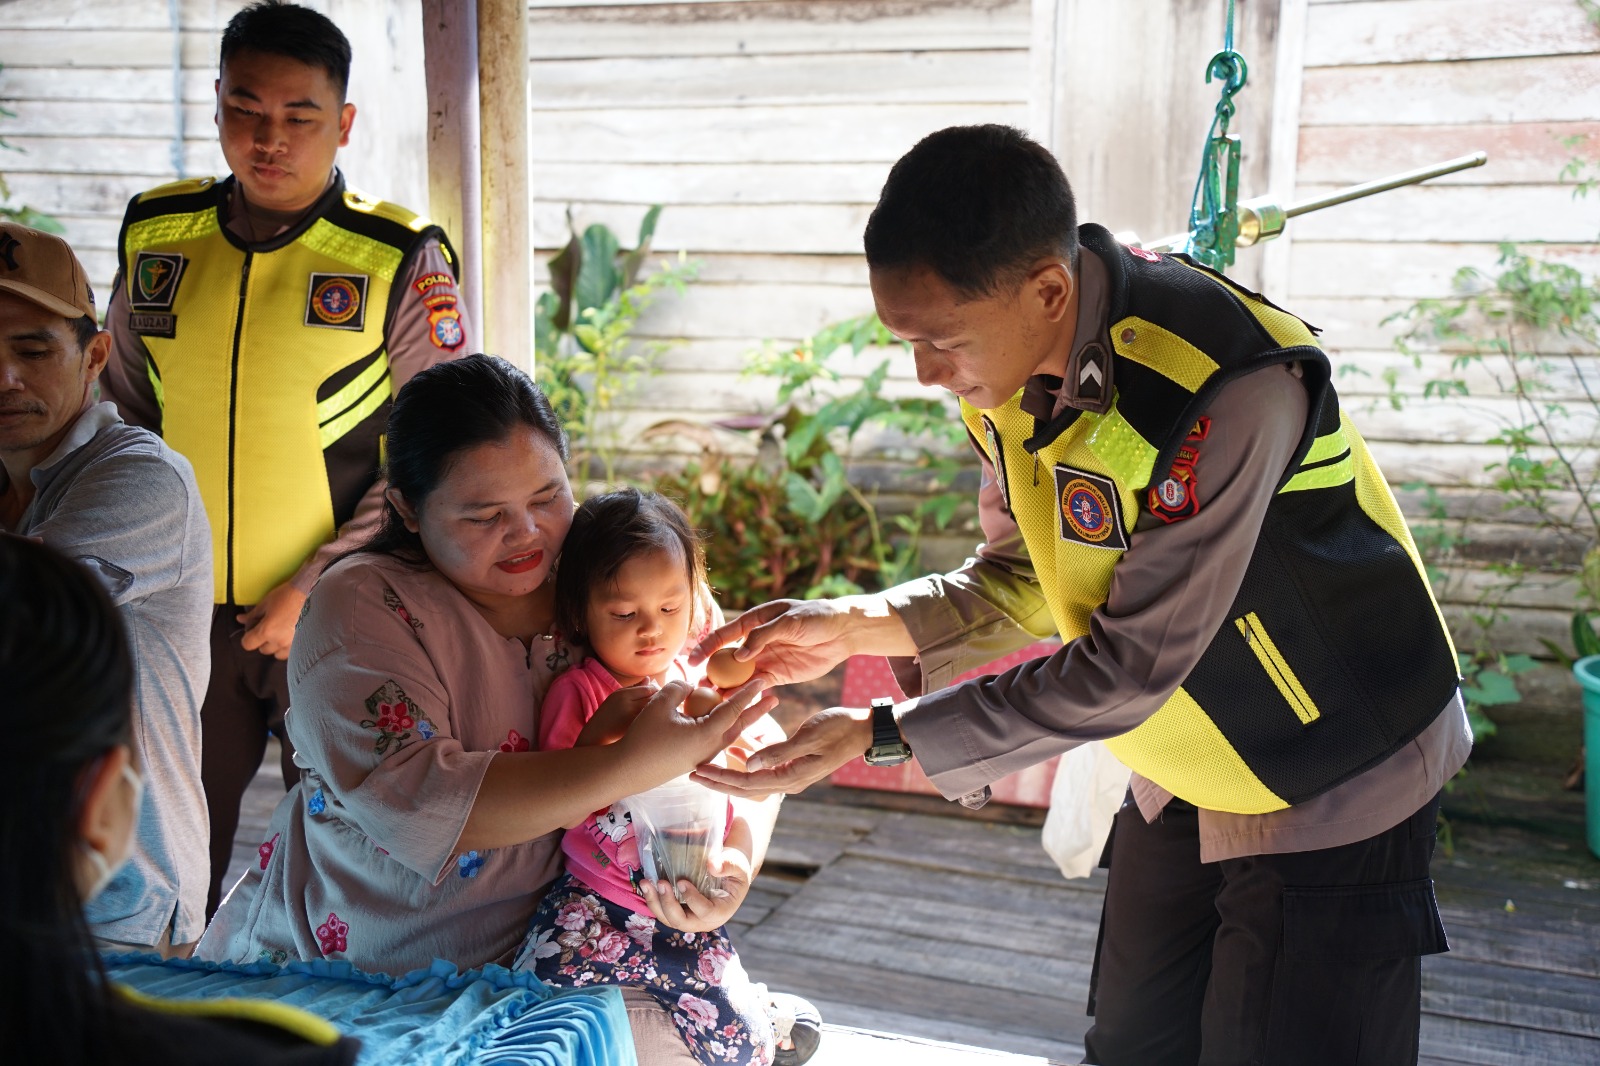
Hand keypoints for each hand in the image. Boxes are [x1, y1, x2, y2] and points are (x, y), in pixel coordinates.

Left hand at [237, 582, 308, 659]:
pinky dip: (287, 647)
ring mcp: (292, 645)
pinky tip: (291, 635)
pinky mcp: (303, 644)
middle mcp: (279, 641)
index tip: (253, 629)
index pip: (247, 644)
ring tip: (281, 632)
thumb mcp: (266, 603)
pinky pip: (289, 653)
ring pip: (276, 653)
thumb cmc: (288, 595)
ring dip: (275, 645)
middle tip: (269, 626)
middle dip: (263, 640)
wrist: (314, 593)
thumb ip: (252, 615)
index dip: (248, 637)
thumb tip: (239, 619)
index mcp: (267, 630)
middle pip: (262, 649)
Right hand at [574, 684, 654, 746]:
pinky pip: (651, 723)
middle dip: (659, 701)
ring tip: (656, 713)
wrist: (596, 735)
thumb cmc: (608, 714)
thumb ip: (634, 688)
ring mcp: (632, 720)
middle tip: (660, 704)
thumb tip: (649, 680)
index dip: (656, 692)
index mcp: (622, 695)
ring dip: (659, 711)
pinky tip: (651, 722)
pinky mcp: (636, 732)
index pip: (648, 689)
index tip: (657, 695)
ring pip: (654, 712)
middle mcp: (628, 705)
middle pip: (654, 700)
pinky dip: (655, 721)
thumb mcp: (617, 697)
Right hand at [618, 679, 777, 784]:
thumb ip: (678, 688)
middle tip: (774, 697)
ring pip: (730, 735)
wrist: (627, 771)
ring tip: (757, 709)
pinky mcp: (694, 761)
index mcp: (707, 733)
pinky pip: (717, 742)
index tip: (762, 680)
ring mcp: (703, 757)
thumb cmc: (642, 737)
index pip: (733, 709)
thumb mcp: (659, 704)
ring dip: (744, 720)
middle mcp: (710, 748)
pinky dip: (726, 729)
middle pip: (740, 725)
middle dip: (757, 710)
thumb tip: (691, 686)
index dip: (747, 692)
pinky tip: (727, 724)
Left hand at [638, 847, 751, 932]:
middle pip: (682, 922)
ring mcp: (690, 919)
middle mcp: (704, 921)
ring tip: (646, 883)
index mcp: (722, 911)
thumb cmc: (735, 870)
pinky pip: (663, 912)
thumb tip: (712, 865)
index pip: (706, 913)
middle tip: (661, 882)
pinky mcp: (680, 912)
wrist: (728, 875)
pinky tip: (646, 884)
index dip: (693, 900)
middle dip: (668, 904)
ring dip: (655, 903)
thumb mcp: (738, 864)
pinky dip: (653, 900)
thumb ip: (729, 864)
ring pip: (668, 919)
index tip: (682, 881)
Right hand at [689, 599, 861, 686]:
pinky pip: (757, 686)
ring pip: (739, 676)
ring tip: (712, 702)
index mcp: (754, 621)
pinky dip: (746, 694)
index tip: (691, 661)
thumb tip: (738, 655)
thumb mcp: (788, 622)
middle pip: (727, 659)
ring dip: (726, 688)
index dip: (706, 647)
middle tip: (698, 689)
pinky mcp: (777, 675)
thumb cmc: (815, 617)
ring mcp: (765, 660)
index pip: (725, 635)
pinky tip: (735, 705)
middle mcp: (756, 642)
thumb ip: (763, 636)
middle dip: (712, 673)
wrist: (843, 632)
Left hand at [692, 706, 872, 798]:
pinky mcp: (794, 766)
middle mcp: (790, 781)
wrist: (863, 730)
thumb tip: (749, 763)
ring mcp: (792, 775)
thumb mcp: (809, 737)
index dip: (721, 778)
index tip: (698, 771)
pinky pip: (764, 770)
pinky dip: (746, 764)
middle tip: (692, 774)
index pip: (747, 783)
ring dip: (729, 774)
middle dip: (718, 782)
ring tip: (706, 767)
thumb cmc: (839, 729)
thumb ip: (779, 751)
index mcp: (792, 776)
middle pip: (745, 787)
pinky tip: (734, 752)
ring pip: (753, 780)